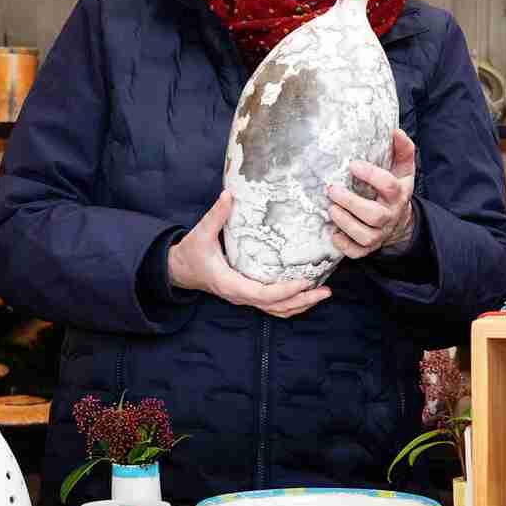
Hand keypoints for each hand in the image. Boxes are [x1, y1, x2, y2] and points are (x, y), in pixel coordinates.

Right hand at [167, 191, 330, 318]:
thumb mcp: (200, 233)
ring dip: (300, 304)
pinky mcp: (248, 295)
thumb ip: (215, 216)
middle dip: (302, 300)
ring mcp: (245, 298)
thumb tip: (227, 195)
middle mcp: (240, 296)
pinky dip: (291, 303)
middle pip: (276, 307)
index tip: (305, 282)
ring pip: (276, 310)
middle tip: (325, 291)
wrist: (180, 270)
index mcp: (231, 284)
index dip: (285, 290)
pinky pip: (272, 306)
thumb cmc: (191, 253)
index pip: (263, 294)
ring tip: (322, 294)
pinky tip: (305, 293)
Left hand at [327, 128, 416, 258]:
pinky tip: (333, 232)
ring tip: (331, 208)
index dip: (371, 175)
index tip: (353, 164)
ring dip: (345, 222)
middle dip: (351, 202)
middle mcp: (389, 216)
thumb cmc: (395, 190)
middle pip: (374, 215)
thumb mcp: (403, 170)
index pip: (389, 185)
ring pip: (364, 235)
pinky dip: (343, 244)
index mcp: (398, 195)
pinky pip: (356, 252)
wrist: (399, 223)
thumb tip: (395, 130)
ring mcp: (379, 234)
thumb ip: (402, 150)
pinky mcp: (367, 248)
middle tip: (332, 188)